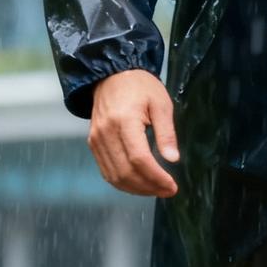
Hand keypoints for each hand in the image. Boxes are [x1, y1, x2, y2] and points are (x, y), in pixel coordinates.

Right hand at [89, 70, 179, 197]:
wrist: (112, 75)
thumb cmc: (140, 87)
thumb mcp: (161, 104)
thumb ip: (167, 133)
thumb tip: (173, 159)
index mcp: (124, 121)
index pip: (139, 159)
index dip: (156, 177)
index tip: (172, 185)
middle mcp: (105, 133)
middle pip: (126, 172)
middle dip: (149, 187)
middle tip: (168, 191)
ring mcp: (96, 139)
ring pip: (114, 176)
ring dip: (136, 189)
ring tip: (157, 190)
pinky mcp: (94, 143)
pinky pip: (106, 171)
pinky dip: (123, 182)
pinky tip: (140, 183)